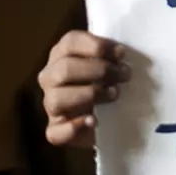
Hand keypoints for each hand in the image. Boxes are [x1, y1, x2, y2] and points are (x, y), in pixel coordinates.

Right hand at [37, 30, 132, 147]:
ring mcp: (50, 105)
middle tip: (124, 74)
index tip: (120, 53)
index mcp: (61, 55)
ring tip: (114, 94)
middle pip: (65, 69)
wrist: (110, 120)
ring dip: (89, 95)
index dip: (95, 45)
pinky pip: (54, 132)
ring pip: (57, 99)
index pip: (70, 42)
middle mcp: (50, 77)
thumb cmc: (108, 83)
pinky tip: (93, 121)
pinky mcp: (55, 130)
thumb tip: (119, 52)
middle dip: (99, 70)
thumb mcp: (109, 64)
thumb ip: (111, 55)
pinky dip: (73, 128)